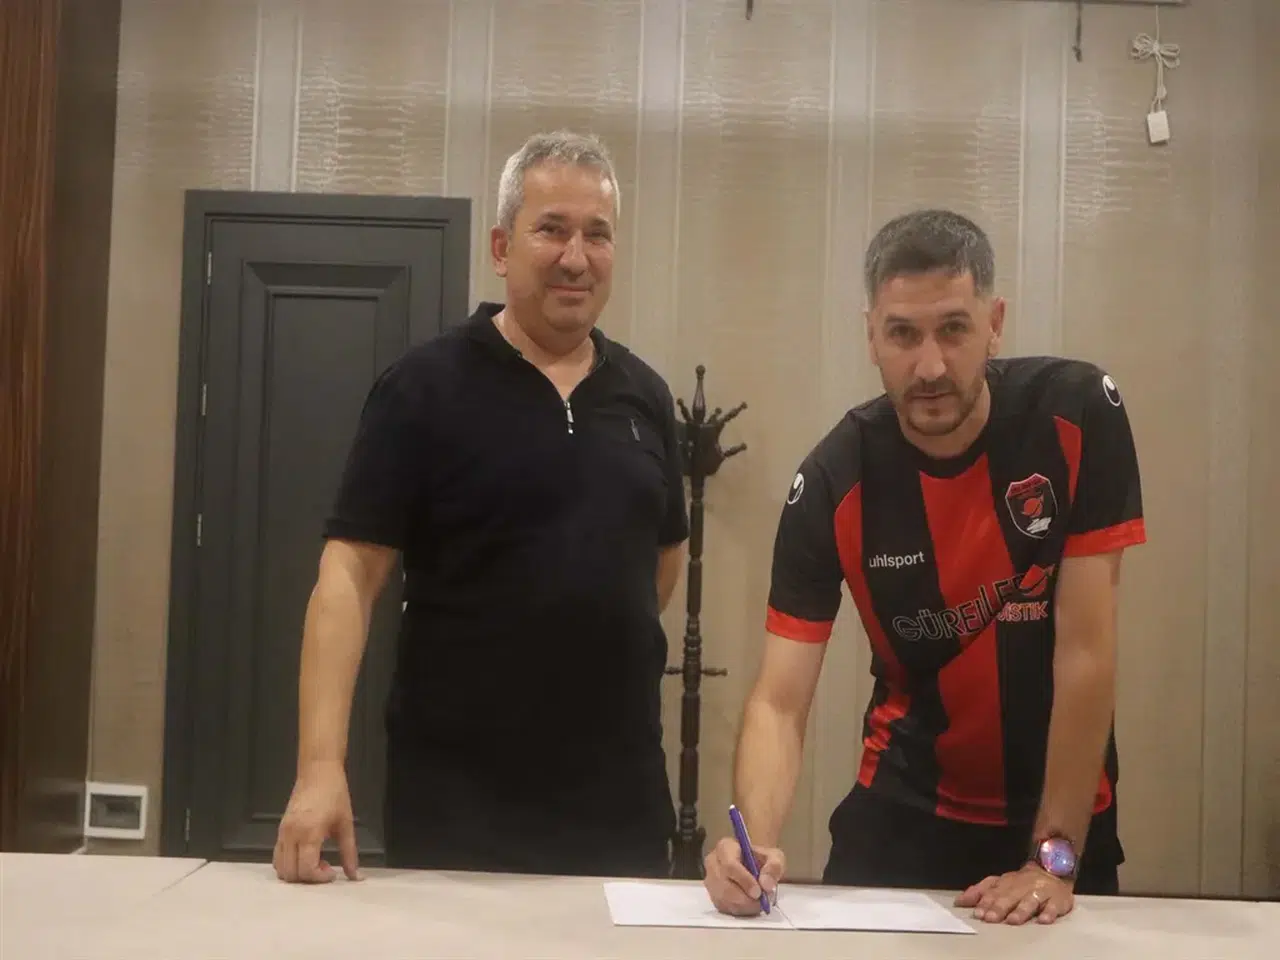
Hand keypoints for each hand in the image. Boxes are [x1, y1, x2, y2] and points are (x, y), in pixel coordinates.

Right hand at [273, 761, 361, 882]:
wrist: (318, 771)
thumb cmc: (335, 794)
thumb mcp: (346, 824)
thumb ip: (349, 852)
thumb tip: (355, 876)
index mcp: (309, 833)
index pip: (306, 869)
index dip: (320, 878)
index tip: (333, 873)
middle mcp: (291, 835)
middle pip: (291, 873)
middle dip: (308, 878)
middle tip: (325, 867)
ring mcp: (282, 832)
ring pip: (280, 867)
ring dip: (297, 872)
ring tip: (316, 861)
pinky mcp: (280, 829)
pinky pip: (277, 856)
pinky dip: (288, 864)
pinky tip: (305, 855)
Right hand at [702, 835, 785, 915]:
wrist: (755, 867)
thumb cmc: (762, 860)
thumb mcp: (774, 857)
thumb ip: (773, 867)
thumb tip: (766, 884)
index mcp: (725, 847)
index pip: (729, 865)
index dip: (744, 880)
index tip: (758, 891)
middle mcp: (713, 862)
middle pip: (724, 885)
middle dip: (745, 898)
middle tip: (761, 902)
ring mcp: (710, 880)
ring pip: (723, 899)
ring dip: (743, 906)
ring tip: (758, 903)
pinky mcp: (713, 895)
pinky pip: (723, 908)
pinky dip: (739, 910)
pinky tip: (750, 906)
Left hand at [955, 862, 1072, 924]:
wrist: (1053, 869)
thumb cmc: (1021, 882)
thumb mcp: (1000, 883)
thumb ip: (980, 891)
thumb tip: (959, 901)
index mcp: (1006, 882)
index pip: (994, 892)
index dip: (985, 902)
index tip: (977, 913)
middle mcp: (1021, 886)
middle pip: (1009, 897)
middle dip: (999, 907)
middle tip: (990, 918)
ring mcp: (1040, 892)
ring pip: (1030, 901)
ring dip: (1021, 911)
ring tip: (1013, 920)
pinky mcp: (1057, 899)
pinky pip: (1053, 906)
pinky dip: (1049, 912)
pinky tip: (1044, 920)